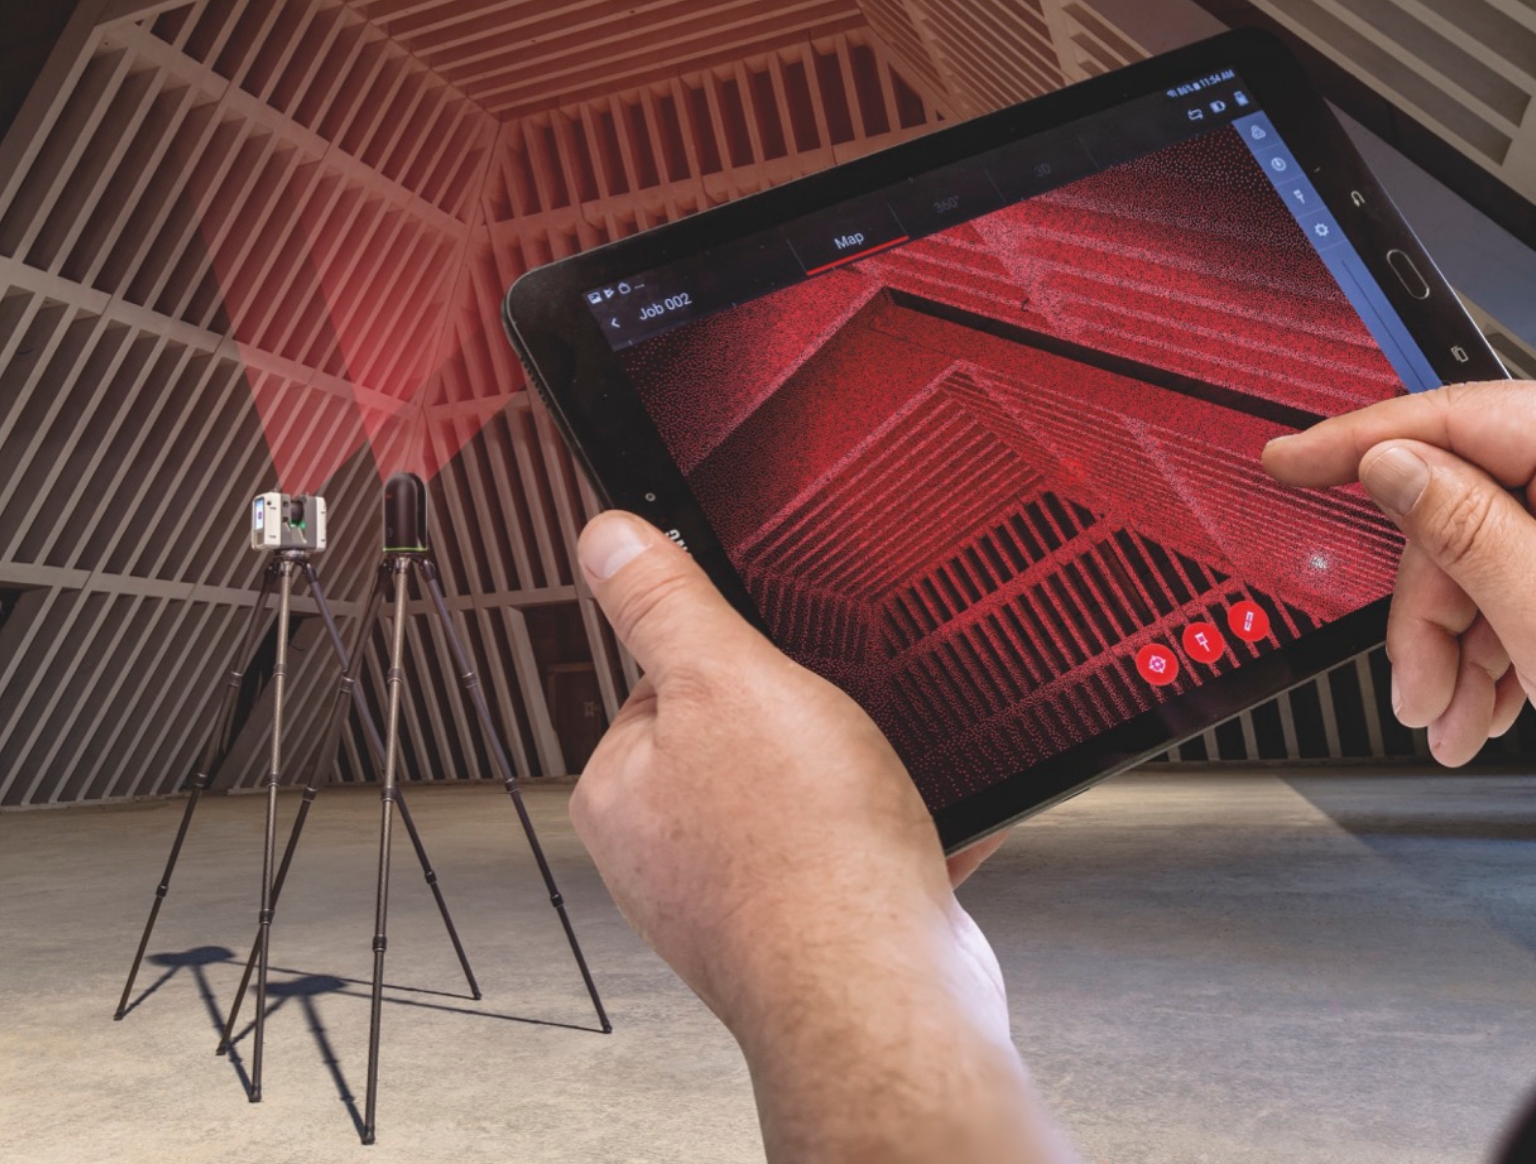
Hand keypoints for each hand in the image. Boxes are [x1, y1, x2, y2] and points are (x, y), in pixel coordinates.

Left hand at [570, 512, 1069, 1162]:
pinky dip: (901, 837)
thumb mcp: (727, 679)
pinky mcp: (813, 934)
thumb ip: (664, 603)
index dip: (725, 658)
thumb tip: (605, 538)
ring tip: (882, 785)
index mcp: (619, 790)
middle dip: (800, 723)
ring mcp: (737, 902)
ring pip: (803, 800)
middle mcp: (664, 856)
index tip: (768, 660)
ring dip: (857, 782)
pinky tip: (929, 826)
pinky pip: (859, 858)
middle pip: (736, 739)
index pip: (657, 684)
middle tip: (835, 724)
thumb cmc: (801, 860)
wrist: (886, 998)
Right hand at [1264, 381, 1535, 787]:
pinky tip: (1487, 697)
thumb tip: (1387, 464)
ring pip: (1479, 548)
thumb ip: (1461, 530)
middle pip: (1458, 503)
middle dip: (1430, 610)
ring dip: (1454, 641)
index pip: (1454, 418)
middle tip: (1418, 686)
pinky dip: (1494, 638)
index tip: (1291, 461)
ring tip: (1454, 715)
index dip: (1358, 445)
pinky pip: (1520, 568)